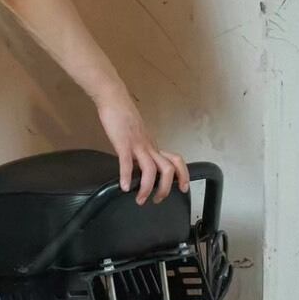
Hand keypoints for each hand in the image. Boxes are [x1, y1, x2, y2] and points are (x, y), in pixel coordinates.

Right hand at [94, 86, 189, 204]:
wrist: (115, 99)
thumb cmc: (123, 116)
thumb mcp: (137, 136)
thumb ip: (139, 149)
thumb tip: (136, 164)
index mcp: (153, 145)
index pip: (176, 160)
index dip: (184, 175)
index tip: (183, 188)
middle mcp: (149, 146)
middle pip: (167, 169)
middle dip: (166, 188)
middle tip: (157, 199)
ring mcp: (137, 145)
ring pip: (151, 169)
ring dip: (147, 188)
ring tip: (140, 199)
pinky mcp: (123, 143)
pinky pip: (127, 162)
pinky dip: (126, 176)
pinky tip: (123, 187)